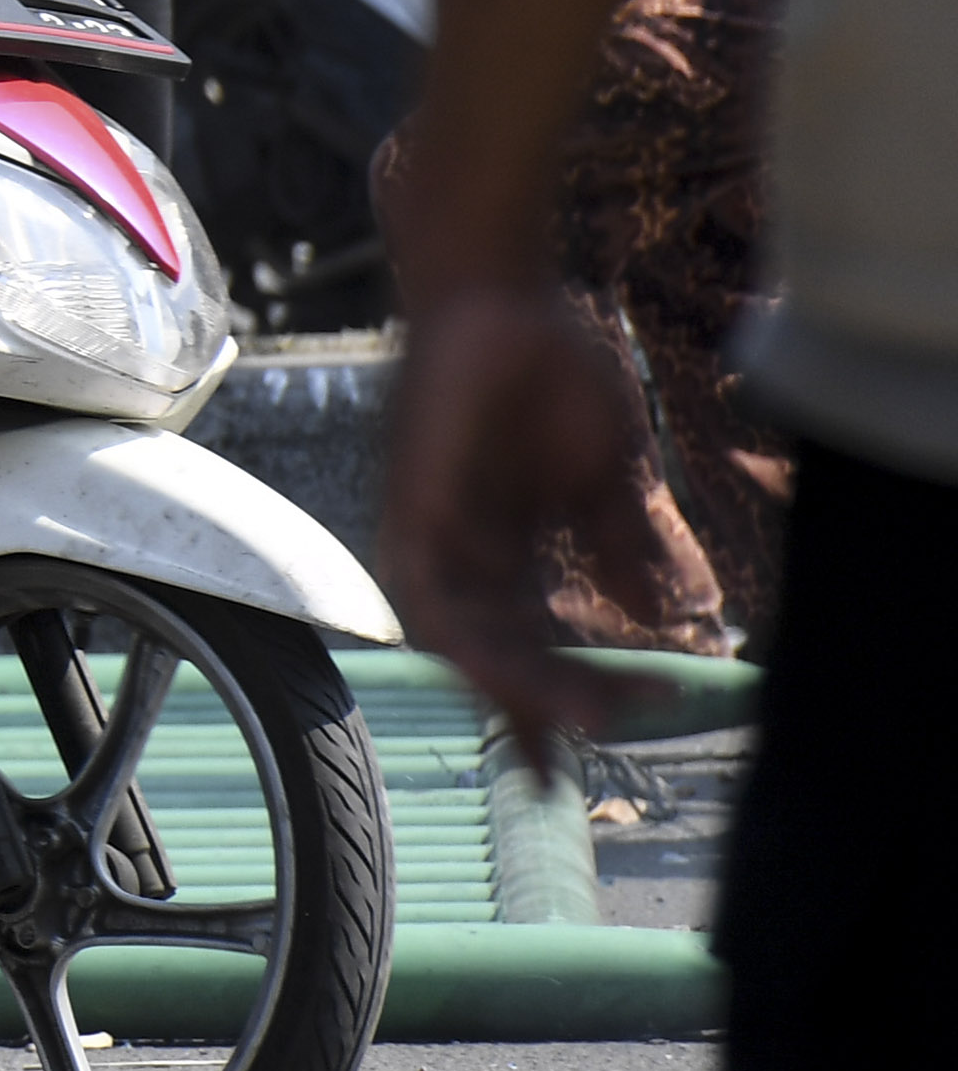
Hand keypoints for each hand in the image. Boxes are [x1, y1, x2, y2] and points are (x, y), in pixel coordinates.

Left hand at [376, 277, 667, 764]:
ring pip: (457, 633)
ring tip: (567, 722)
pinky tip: (488, 665)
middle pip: (490, 653)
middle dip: (528, 714)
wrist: (498, 293)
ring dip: (507, 683)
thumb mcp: (600, 468)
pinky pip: (421, 582)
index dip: (554, 698)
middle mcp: (463, 545)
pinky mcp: (410, 499)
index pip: (528, 641)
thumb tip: (659, 614)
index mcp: (508, 543)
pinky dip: (457, 626)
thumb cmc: (546, 366)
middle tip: (563, 777)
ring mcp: (431, 524)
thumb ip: (618, 541)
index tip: (586, 752)